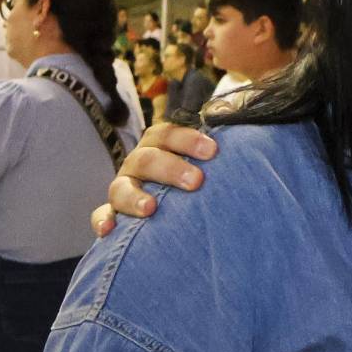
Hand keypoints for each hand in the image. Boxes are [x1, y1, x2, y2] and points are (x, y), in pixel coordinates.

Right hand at [89, 122, 215, 237]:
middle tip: (196, 181)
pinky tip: (108, 231)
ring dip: (135, 196)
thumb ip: (218, 146)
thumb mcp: (207, 158)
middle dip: (171, 168)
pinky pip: (102, 214)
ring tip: (151, 208)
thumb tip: (249, 120)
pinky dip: (103, 220)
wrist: (179, 202)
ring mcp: (124, 187)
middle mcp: (139, 163)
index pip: (167, 134)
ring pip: (121, 187)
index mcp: (160, 145)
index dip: (188, 140)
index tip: (213, 151)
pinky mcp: (113, 211)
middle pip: (147, 159)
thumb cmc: (199, 174)